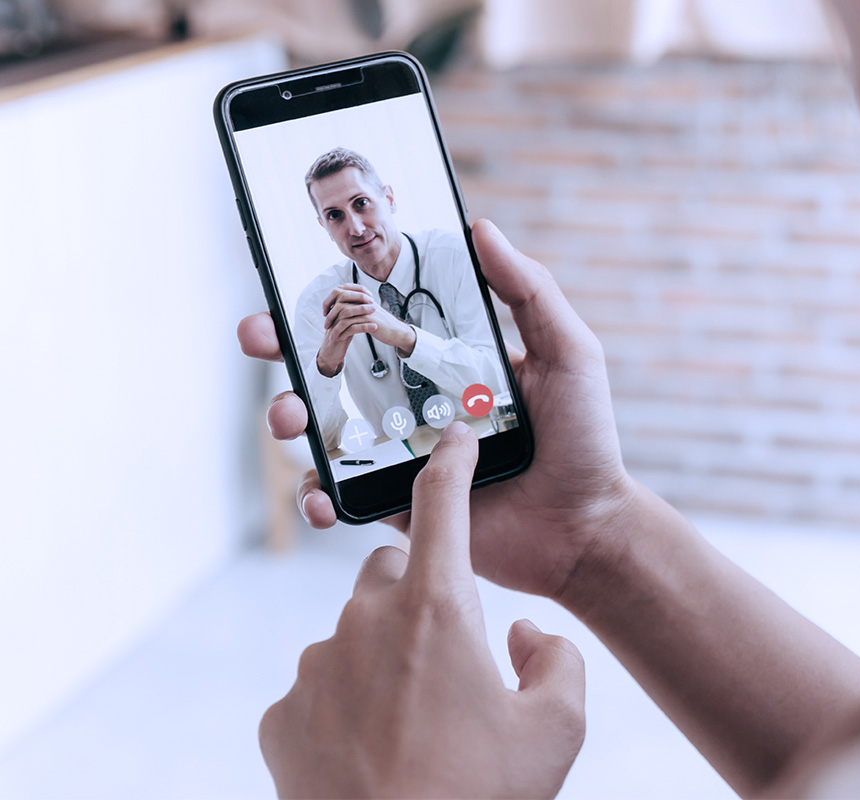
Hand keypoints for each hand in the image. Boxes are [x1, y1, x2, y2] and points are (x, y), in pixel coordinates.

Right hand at [239, 219, 638, 599]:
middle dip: (285, 351)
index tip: (299, 283)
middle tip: (262, 338)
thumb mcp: (567, 353)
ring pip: (326, 431)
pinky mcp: (400, 505)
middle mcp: (417, 403)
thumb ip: (529, 291)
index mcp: (448, 361)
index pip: (381, 322)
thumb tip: (482, 228)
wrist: (586, 529)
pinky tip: (321, 492)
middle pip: (334, 370)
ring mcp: (403, 454)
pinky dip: (318, 495)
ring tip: (289, 416)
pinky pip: (345, 496)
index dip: (334, 304)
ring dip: (290, 417)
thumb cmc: (584, 438)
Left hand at [259, 422, 585, 798]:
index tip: (456, 437)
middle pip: (392, 570)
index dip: (453, 462)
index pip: (444, 506)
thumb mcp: (556, 729)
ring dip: (383, 656)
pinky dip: (346, 704)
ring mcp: (316, 667)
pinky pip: (320, 687)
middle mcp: (366, 623)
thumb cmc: (481, 796)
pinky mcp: (282, 715)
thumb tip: (523, 634)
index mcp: (438, 610)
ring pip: (354, 632)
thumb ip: (555, 658)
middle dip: (419, 591)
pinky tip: (374, 750)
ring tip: (417, 722)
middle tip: (450, 650)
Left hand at [315, 283, 415, 376]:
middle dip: (330, 314)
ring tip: (331, 334)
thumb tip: (343, 307)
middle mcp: (363, 301)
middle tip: (326, 325)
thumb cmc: (382, 324)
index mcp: (362, 297)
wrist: (396, 331)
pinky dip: (342, 332)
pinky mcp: (369, 321)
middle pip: (340, 302)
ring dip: (335, 325)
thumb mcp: (368, 312)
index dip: (330, 301)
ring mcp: (366, 310)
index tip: (326, 312)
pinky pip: (350, 324)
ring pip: (343, 313)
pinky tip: (339, 338)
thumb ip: (357, 307)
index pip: (341, 293)